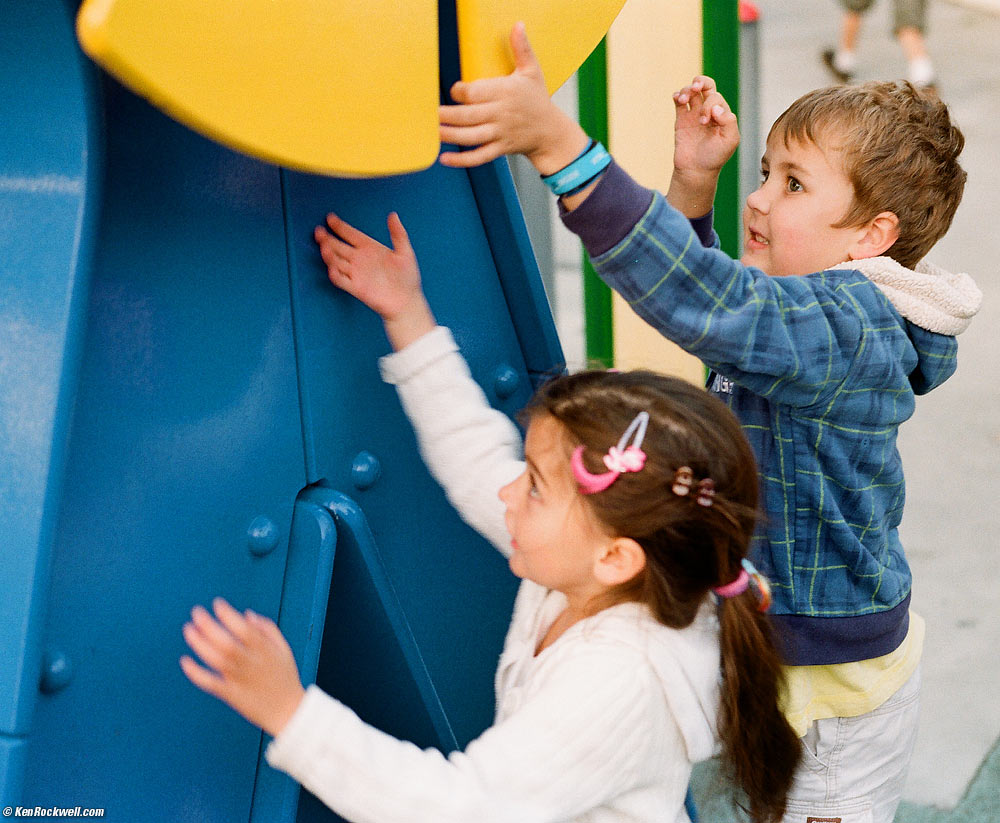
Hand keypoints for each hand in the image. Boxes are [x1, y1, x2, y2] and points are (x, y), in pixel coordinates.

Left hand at [180, 598, 304, 737]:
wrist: (288, 712)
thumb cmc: (285, 677)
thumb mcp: (284, 650)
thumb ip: (268, 630)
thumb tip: (247, 614)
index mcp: (266, 651)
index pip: (244, 629)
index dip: (229, 615)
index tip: (217, 603)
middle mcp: (251, 664)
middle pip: (226, 643)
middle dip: (209, 625)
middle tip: (196, 612)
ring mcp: (240, 680)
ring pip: (216, 660)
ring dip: (199, 644)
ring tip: (188, 629)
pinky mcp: (231, 695)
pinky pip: (210, 683)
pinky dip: (196, 673)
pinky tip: (185, 661)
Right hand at [315, 212, 434, 349]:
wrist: (407, 301)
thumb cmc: (408, 278)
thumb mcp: (405, 253)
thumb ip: (398, 234)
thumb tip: (393, 215)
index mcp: (370, 248)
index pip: (351, 234)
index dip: (340, 226)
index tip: (330, 218)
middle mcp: (360, 259)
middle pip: (338, 246)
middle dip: (327, 239)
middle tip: (319, 231)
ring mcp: (356, 273)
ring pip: (337, 261)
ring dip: (329, 254)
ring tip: (324, 246)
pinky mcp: (356, 288)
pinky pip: (341, 280)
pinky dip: (335, 274)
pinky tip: (332, 268)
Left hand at [438, 22, 588, 172]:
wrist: (551, 132)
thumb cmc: (538, 100)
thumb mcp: (532, 72)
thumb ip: (522, 49)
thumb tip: (518, 25)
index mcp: (506, 92)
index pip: (477, 93)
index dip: (461, 92)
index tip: (453, 91)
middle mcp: (501, 114)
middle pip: (469, 116)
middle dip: (447, 115)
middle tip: (428, 114)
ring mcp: (500, 134)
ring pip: (471, 137)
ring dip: (450, 135)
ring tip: (432, 132)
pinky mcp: (500, 149)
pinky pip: (479, 157)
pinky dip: (462, 160)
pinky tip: (444, 159)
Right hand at [667, 76, 739, 216]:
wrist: (695, 171)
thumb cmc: (715, 157)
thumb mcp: (730, 140)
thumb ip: (728, 122)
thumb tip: (715, 107)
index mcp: (722, 114)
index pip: (716, 98)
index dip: (710, 104)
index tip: (705, 121)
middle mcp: (709, 111)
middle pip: (706, 86)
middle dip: (701, 82)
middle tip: (696, 86)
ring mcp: (694, 114)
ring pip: (691, 92)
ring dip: (687, 90)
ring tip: (682, 99)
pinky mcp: (681, 120)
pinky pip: (679, 101)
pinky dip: (677, 95)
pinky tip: (677, 99)